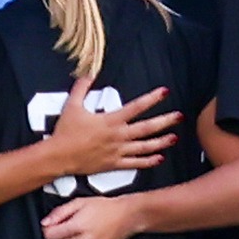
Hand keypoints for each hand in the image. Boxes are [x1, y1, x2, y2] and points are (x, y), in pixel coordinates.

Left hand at [39, 195, 141, 238]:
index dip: (46, 230)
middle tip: (61, 228)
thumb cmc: (105, 207)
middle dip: (53, 237)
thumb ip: (59, 212)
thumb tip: (44, 223)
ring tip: (74, 232)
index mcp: (78, 226)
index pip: (49, 236)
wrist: (127, 217)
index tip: (50, 225)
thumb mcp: (79, 202)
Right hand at [48, 76, 180, 177]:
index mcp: (110, 120)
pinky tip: (159, 158)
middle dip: (165, 121)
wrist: (58, 157)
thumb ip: (81, 88)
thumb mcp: (72, 105)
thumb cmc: (65, 131)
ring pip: (145, 147)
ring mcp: (117, 151)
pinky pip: (135, 163)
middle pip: (147, 128)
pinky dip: (148, 161)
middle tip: (179, 116)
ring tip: (175, 138)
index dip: (152, 98)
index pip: (136, 107)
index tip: (165, 92)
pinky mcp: (114, 164)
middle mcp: (118, 136)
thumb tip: (88, 73)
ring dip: (161, 142)